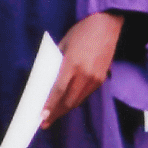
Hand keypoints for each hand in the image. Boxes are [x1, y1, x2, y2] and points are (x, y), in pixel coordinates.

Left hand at [43, 11, 123, 127]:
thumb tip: (48, 81)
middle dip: (56, 113)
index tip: (41, 116)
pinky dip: (75, 101)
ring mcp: (96, 78)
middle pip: (69, 100)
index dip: (50, 106)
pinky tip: (66, 104)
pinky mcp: (102, 78)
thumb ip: (56, 64)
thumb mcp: (63, 46)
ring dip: (65, 110)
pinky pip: (86, 94)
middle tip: (44, 123)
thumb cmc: (81, 32)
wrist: (106, 24)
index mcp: (73, 65)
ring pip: (78, 100)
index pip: (59, 91)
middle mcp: (86, 74)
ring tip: (53, 117)